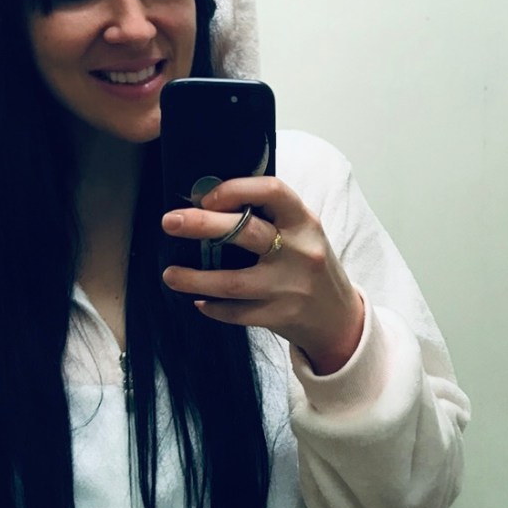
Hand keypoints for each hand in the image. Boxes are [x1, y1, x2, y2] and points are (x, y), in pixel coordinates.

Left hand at [161, 176, 364, 374]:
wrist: (338, 318)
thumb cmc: (310, 266)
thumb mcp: (302, 233)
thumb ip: (268, 217)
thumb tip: (209, 202)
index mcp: (304, 221)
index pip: (271, 191)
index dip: (235, 189)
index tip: (205, 197)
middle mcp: (299, 251)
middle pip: (245, 232)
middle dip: (202, 225)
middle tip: (170, 222)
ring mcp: (288, 287)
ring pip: (233, 281)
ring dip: (195, 278)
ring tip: (169, 274)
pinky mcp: (279, 316)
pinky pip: (236, 313)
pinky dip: (213, 307)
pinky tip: (198, 301)